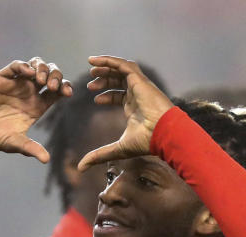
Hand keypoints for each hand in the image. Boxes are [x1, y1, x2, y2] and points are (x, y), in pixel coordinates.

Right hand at [0, 57, 71, 162]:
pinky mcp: (1, 79)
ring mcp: (15, 84)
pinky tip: (28, 73)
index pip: (57, 92)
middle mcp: (28, 94)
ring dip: (42, 68)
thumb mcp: (14, 143)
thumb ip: (30, 148)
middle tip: (53, 86)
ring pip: (35, 66)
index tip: (66, 93)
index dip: (65, 88)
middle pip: (51, 75)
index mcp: (36, 107)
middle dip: (56, 76)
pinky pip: (16, 66)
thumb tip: (46, 160)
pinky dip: (24, 66)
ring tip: (40, 80)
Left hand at [77, 56, 174, 170]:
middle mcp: (138, 94)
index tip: (94, 98)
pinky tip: (95, 60)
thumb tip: (81, 168)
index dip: (106, 95)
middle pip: (119, 80)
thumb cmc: (147, 141)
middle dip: (103, 80)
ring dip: (105, 67)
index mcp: (136, 107)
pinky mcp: (139, 80)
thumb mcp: (117, 149)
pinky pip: (123, 64)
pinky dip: (109, 60)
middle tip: (90, 83)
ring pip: (121, 70)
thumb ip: (99, 155)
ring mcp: (140, 86)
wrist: (164, 133)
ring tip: (91, 67)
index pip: (120, 95)